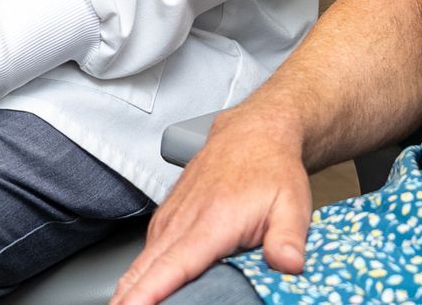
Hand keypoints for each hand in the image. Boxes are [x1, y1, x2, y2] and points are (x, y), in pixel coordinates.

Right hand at [110, 110, 309, 304]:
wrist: (254, 132)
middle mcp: (185, 218)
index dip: (150, 291)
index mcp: (213, 221)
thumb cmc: (271, 168)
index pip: (174, 265)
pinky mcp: (168, 215)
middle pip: (146, 267)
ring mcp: (172, 215)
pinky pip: (146, 250)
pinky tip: (135, 290)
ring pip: (142, 260)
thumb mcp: (293, 203)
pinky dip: (137, 272)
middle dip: (127, 297)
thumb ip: (289, 239)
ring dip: (129, 287)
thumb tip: (290, 265)